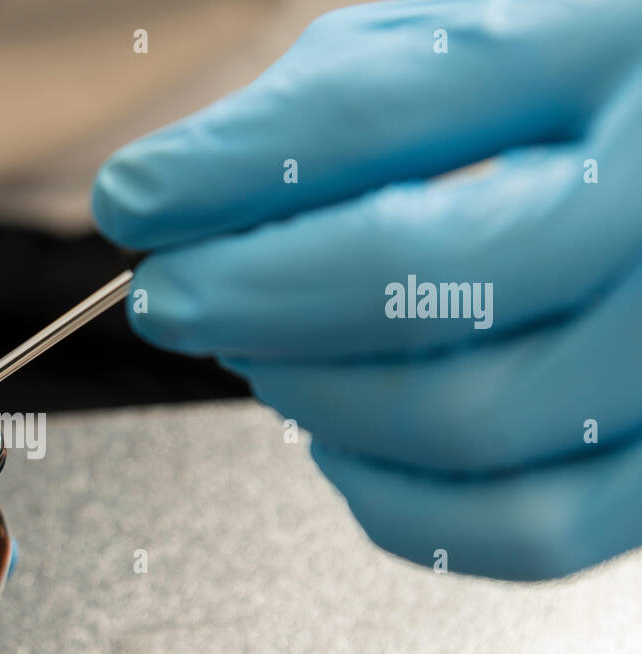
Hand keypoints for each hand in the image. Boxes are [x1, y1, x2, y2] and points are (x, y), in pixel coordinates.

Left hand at [92, 0, 641, 579]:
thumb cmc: (569, 97)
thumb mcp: (458, 37)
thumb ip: (326, 113)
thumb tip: (175, 203)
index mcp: (606, 46)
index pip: (379, 114)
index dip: (224, 172)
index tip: (136, 201)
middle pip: (420, 277)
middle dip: (248, 298)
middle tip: (170, 298)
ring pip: (467, 420)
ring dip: (311, 397)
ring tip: (260, 356)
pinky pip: (526, 529)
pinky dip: (397, 500)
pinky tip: (342, 441)